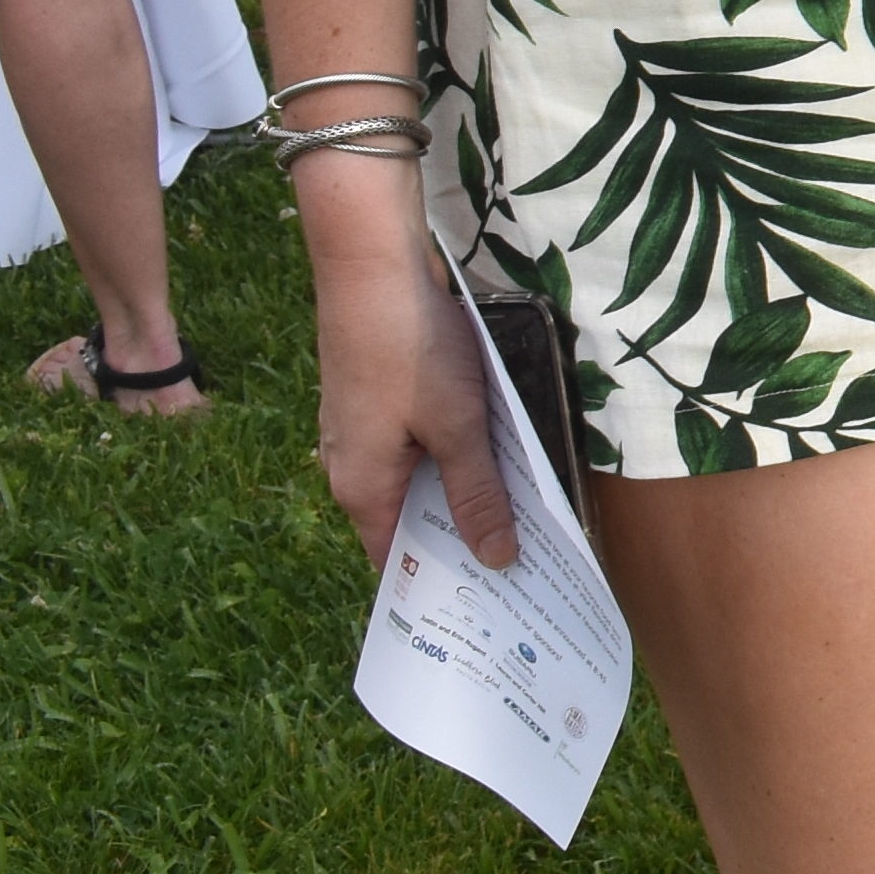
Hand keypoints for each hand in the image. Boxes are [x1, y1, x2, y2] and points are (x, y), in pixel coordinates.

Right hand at [303, 181, 521, 569]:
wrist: (371, 268)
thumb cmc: (411, 351)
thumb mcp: (458, 429)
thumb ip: (478, 496)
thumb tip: (497, 561)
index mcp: (362, 490)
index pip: (399, 562)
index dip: (445, 585)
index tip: (495, 605)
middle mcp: (349, 469)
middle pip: (410, 524)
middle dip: (462, 542)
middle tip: (524, 563)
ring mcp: (358, 434)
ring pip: (415, 482)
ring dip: (460, 496)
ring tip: (520, 516)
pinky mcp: (373, 402)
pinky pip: (413, 448)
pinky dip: (449, 460)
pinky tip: (492, 456)